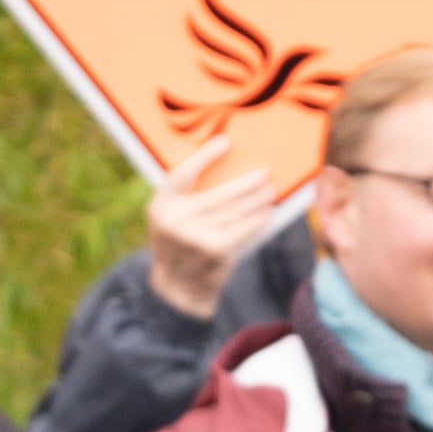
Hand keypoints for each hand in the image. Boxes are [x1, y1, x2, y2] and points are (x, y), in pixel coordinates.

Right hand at [142, 143, 279, 320]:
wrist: (177, 289)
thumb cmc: (181, 246)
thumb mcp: (171, 220)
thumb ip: (188, 199)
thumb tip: (229, 171)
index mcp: (161, 206)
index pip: (182, 174)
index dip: (204, 156)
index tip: (225, 142)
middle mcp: (174, 220)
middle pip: (219, 193)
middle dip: (246, 183)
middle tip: (264, 174)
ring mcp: (194, 236)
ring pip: (235, 211)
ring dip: (257, 200)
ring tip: (271, 191)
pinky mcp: (214, 249)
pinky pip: (243, 228)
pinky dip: (258, 219)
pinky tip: (268, 212)